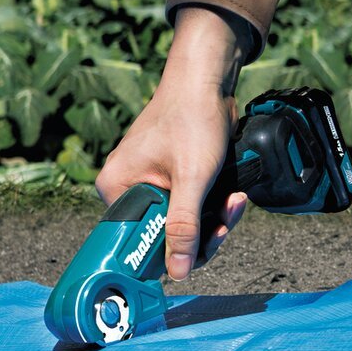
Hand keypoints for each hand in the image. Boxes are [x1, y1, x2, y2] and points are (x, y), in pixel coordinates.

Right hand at [96, 6, 251, 280]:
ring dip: (214, 219)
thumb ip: (184, 226)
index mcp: (117, 190)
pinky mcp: (171, 179)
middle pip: (165, 236)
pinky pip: (191, 207)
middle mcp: (128, 189)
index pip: (139, 243)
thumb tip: (178, 272)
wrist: (207, 78)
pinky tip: (231, 194)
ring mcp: (151, 184)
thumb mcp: (192, 178)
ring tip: (234, 201)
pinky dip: (213, 206)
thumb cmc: (192, 117)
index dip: (173, 252)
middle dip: (203, 231)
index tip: (203, 247)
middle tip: (227, 219)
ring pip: (183, 223)